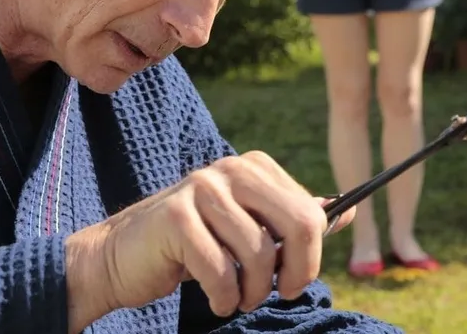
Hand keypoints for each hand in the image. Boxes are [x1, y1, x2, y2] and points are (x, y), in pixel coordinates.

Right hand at [64, 151, 352, 328]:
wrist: (121, 257)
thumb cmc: (191, 247)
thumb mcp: (246, 231)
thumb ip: (290, 220)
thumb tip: (345, 210)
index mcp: (253, 167)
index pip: (311, 212)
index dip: (311, 256)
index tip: (293, 278)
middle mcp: (229, 169)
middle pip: (299, 223)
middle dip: (297, 272)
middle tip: (279, 295)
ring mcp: (201, 189)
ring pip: (260, 253)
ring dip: (253, 292)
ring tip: (238, 300)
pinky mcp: (176, 217)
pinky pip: (222, 270)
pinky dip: (224, 297)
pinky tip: (215, 299)